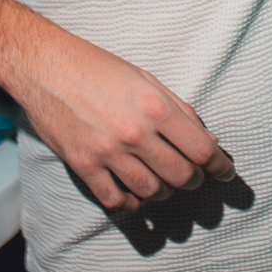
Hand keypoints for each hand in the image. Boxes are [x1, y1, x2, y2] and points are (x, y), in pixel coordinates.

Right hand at [15, 31, 237, 213]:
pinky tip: (133, 196)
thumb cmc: (100, 68)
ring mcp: (108, 152)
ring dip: (163, 192)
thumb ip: (180, 111)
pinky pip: (115, 200)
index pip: (201, 150)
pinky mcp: (83, 165)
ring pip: (151, 192)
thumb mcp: (148, 79)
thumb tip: (209, 141)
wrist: (46, 67)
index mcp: (156, 107)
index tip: (225, 173)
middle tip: (192, 176)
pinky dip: (130, 204)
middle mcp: (135, 133)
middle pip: (180, 176)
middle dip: (193, 180)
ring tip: (162, 182)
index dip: (220, 166)